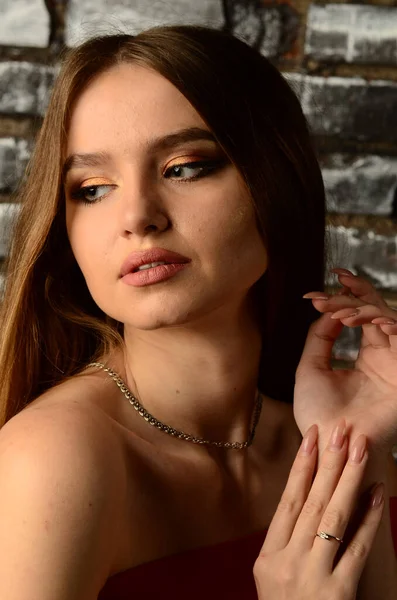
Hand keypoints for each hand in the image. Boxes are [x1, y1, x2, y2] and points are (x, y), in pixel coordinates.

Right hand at [254, 422, 383, 599]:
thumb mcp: (273, 577)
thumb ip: (286, 541)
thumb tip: (306, 496)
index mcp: (268, 557)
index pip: (287, 502)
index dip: (301, 467)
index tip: (312, 437)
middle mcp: (288, 562)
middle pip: (311, 503)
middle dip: (328, 464)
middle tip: (341, 432)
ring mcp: (313, 577)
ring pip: (333, 518)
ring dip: (349, 480)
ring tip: (361, 450)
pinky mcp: (339, 592)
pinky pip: (356, 548)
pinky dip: (369, 519)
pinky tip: (377, 494)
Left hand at [295, 268, 396, 457]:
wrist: (330, 443)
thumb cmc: (319, 413)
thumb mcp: (310, 368)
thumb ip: (320, 337)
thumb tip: (327, 309)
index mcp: (365, 357)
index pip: (358, 317)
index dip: (341, 299)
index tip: (314, 293)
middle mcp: (383, 356)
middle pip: (375, 311)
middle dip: (356, 291)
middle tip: (337, 281)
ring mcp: (394, 362)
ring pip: (386, 318)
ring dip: (363, 308)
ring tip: (340, 310)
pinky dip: (383, 322)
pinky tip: (363, 320)